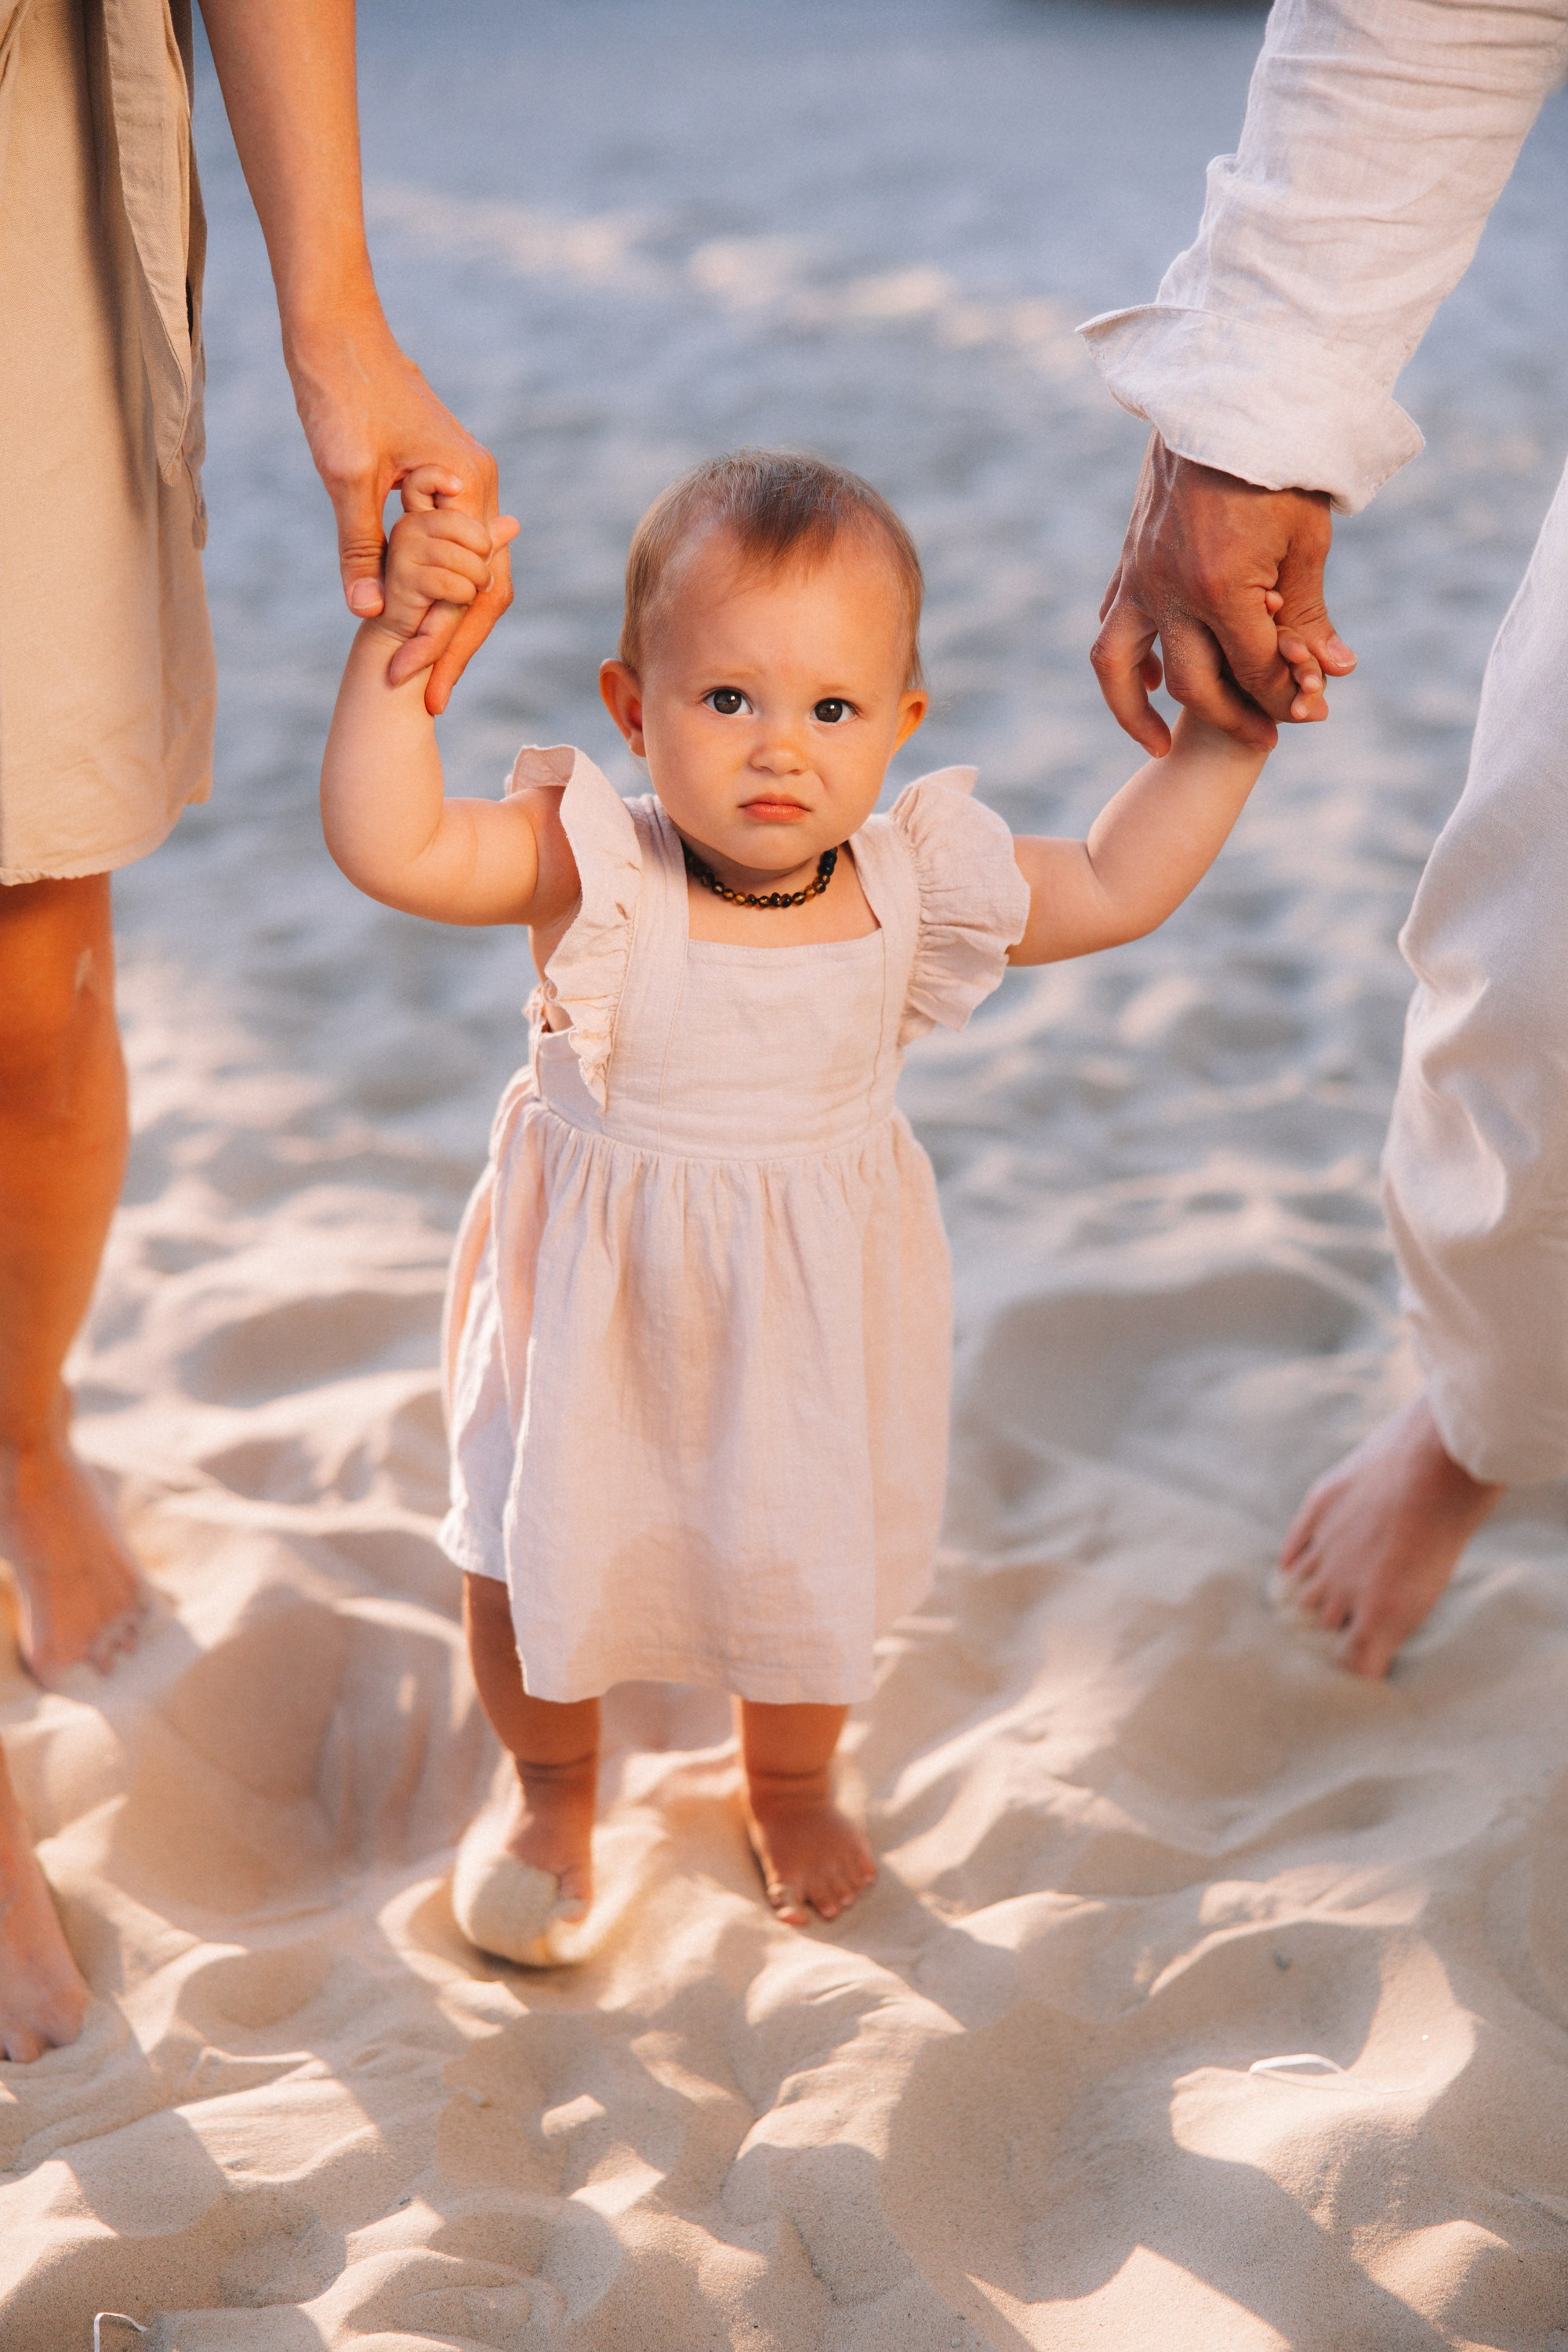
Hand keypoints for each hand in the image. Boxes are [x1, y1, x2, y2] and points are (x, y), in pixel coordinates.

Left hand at [287, 308, 512, 712]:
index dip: (440, 640)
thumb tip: (368, 615)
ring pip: (470, 575)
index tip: (413, 683)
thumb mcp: (345, 476)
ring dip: (448, 627)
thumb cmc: (341, 389)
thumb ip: (361, 548)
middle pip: (482, 590)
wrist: (334, 326)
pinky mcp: (443, 483)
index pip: (466, 585)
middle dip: (453, 649)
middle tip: (428, 703)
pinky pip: (451, 553)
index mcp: (469, 485)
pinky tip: (418, 628)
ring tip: (426, 679)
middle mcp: (480, 488)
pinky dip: (437, 593)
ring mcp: (467, 486)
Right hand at [1092, 433, 1355, 754]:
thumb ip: (1309, 610)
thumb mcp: (1306, 538)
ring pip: (1121, 669)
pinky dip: (1125, 664)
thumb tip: (1334, 671)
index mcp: (1222, 586)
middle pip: (1197, 685)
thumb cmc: (1277, 463)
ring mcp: (1140, 579)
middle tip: (1266, 736)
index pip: (1254, 669)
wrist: (1223, 397)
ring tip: (1157, 745)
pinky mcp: (1128, 564)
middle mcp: (1170, 592)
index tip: (1309, 710)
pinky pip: (1112, 630)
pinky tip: (1147, 681)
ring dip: (1136, 715)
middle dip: (1236, 716)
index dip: (1285, 697)